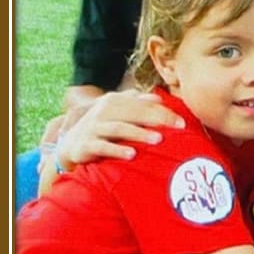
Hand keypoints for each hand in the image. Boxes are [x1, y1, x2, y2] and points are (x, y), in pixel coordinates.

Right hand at [55, 89, 184, 171]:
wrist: (69, 147)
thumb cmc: (102, 129)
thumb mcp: (118, 114)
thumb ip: (137, 105)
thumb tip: (159, 99)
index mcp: (114, 101)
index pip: (143, 104)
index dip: (164, 112)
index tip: (182, 123)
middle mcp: (103, 111)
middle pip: (134, 113)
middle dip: (157, 120)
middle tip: (177, 129)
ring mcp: (93, 127)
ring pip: (119, 128)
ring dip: (139, 133)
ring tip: (158, 140)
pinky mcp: (85, 145)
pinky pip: (102, 146)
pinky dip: (117, 150)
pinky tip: (132, 154)